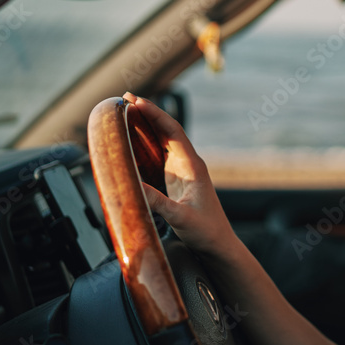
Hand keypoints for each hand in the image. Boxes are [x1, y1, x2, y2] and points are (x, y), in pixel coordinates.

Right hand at [123, 92, 235, 255]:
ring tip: (127, 112)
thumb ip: (159, 203)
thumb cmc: (206, 232)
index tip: (137, 101)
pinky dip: (145, 144)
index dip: (155, 114)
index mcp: (192, 166)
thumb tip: (133, 186)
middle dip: (148, 113)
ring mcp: (182, 171)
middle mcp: (188, 164)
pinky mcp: (176, 181)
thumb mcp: (180, 218)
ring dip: (146, 126)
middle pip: (167, 130)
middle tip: (126, 99)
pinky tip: (132, 141)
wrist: (218, 245)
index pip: (173, 132)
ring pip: (163, 141)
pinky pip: (159, 155)